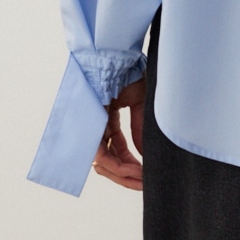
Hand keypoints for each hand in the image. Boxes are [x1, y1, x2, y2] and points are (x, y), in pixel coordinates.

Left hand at [91, 76, 145, 190]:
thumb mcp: (140, 103)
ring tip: (141, 180)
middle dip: (128, 175)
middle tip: (144, 184)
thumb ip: (140, 129)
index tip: (147, 174)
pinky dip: (117, 165)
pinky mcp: (92, 126)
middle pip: (111, 160)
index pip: (120, 149)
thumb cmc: (128, 71)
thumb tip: (144, 154)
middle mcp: (100, 126)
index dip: (133, 164)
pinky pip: (102, 153)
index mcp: (111, 118)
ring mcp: (95, 127)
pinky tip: (131, 171)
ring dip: (124, 174)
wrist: (117, 55)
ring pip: (106, 161)